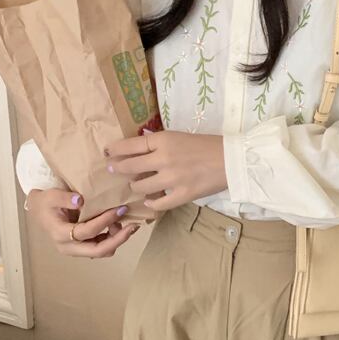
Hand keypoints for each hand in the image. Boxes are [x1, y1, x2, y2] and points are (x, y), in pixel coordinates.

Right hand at [25, 188, 145, 258]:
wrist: (40, 210)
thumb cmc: (45, 202)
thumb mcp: (51, 196)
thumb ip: (64, 198)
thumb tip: (80, 200)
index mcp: (60, 234)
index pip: (87, 232)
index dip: (105, 221)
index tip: (120, 209)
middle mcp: (69, 247)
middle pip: (98, 250)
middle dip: (118, 239)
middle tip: (133, 226)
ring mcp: (77, 249)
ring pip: (102, 251)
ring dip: (117, 239)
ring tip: (126, 223)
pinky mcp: (84, 247)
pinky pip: (102, 246)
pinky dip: (113, 238)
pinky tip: (119, 224)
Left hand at [103, 130, 227, 212]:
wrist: (231, 160)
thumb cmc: (207, 144)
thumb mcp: (179, 136)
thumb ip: (159, 142)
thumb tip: (140, 146)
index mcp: (163, 140)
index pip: (130, 146)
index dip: (115, 150)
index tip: (107, 153)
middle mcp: (163, 159)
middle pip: (130, 167)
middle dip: (117, 168)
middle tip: (112, 169)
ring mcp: (172, 179)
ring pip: (140, 187)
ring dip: (135, 186)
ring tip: (136, 185)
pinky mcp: (182, 195)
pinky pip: (158, 203)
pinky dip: (151, 203)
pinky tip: (150, 201)